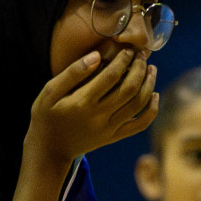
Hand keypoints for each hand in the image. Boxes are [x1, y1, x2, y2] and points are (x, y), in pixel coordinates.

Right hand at [27, 48, 158, 170]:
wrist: (49, 150)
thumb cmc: (46, 116)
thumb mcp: (49, 92)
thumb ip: (72, 73)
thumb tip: (97, 56)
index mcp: (82, 102)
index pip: (111, 76)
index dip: (123, 60)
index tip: (128, 50)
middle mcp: (99, 117)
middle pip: (130, 89)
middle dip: (140, 69)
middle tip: (142, 56)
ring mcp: (109, 129)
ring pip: (138, 104)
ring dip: (149, 84)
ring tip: (151, 69)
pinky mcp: (114, 137)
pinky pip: (139, 125)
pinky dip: (151, 111)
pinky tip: (154, 96)